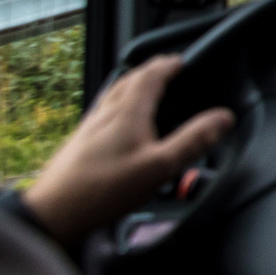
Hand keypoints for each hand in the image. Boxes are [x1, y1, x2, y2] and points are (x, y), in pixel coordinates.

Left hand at [21, 53, 232, 244]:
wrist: (52, 213)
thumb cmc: (104, 190)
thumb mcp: (160, 167)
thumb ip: (194, 140)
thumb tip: (223, 117)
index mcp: (128, 112)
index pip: (151, 74)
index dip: (169, 64)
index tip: (183, 61)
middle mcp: (106, 112)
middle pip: (129, 79)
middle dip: (151, 70)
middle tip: (168, 70)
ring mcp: (90, 126)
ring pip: (114, 93)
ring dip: (133, 84)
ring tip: (147, 88)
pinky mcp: (79, 142)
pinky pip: (104, 110)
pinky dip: (120, 103)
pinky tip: (119, 121)